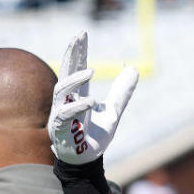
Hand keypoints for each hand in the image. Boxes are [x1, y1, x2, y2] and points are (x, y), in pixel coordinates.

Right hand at [48, 31, 137, 163]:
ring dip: (75, 79)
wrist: (89, 160)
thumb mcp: (114, 111)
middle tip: (77, 38)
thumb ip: (122, 92)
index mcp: (77, 95)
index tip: (82, 34)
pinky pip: (65, 115)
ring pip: (61, 91)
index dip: (78, 51)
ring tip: (91, 70)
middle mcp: (65, 101)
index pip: (76, 68)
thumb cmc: (95, 135)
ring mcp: (60, 114)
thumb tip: (133, 68)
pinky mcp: (60, 130)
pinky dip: (77, 107)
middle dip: (70, 54)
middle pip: (65, 72)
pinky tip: (90, 101)